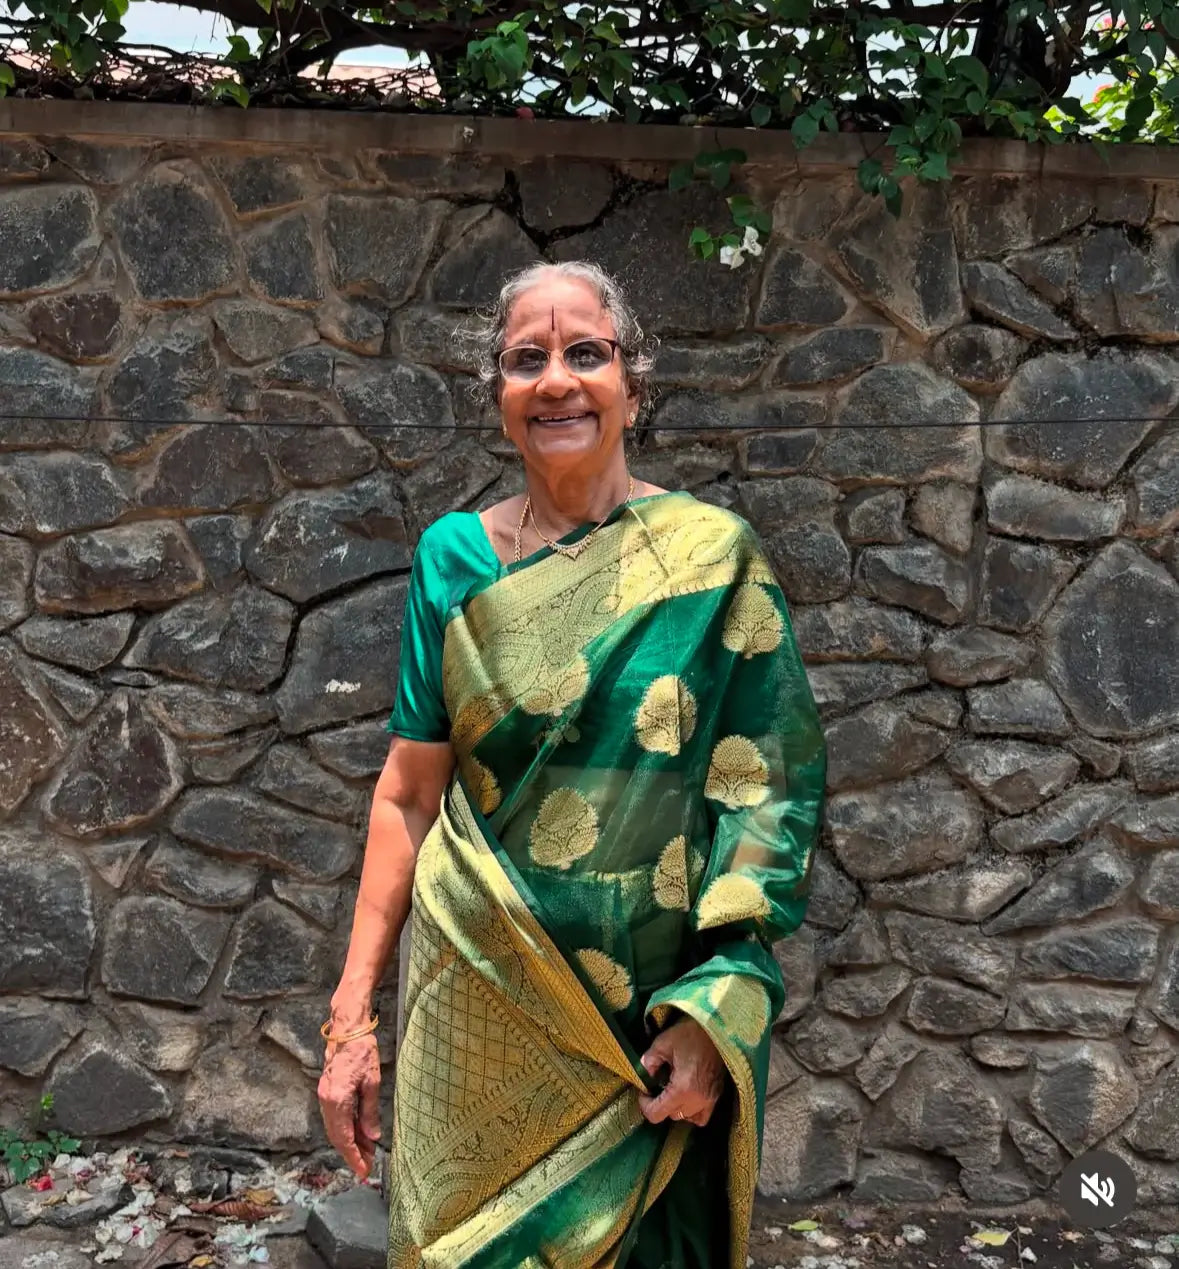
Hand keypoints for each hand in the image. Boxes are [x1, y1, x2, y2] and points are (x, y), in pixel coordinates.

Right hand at [317, 1034, 381, 1178]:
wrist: (347, 1030)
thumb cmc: (362, 1051)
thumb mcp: (372, 1082)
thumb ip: (369, 1112)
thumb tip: (372, 1137)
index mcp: (337, 1100)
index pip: (344, 1137)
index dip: (354, 1156)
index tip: (363, 1171)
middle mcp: (326, 1101)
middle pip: (337, 1137)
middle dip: (352, 1153)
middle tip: (366, 1166)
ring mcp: (324, 1096)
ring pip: (335, 1128)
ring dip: (350, 1142)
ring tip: (367, 1152)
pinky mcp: (326, 1091)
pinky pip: (335, 1118)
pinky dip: (346, 1128)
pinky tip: (359, 1133)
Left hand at [637, 1016, 724, 1127]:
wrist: (718, 1027)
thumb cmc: (691, 1033)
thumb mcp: (663, 1043)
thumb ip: (649, 1061)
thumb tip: (643, 1074)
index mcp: (682, 1089)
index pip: (656, 1114)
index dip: (645, 1105)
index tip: (644, 1091)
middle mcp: (697, 1100)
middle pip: (671, 1115)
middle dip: (660, 1103)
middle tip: (657, 1084)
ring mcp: (710, 1100)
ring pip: (686, 1117)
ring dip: (676, 1107)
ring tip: (672, 1089)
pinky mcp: (717, 1095)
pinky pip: (702, 1116)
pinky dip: (692, 1111)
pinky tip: (687, 1095)